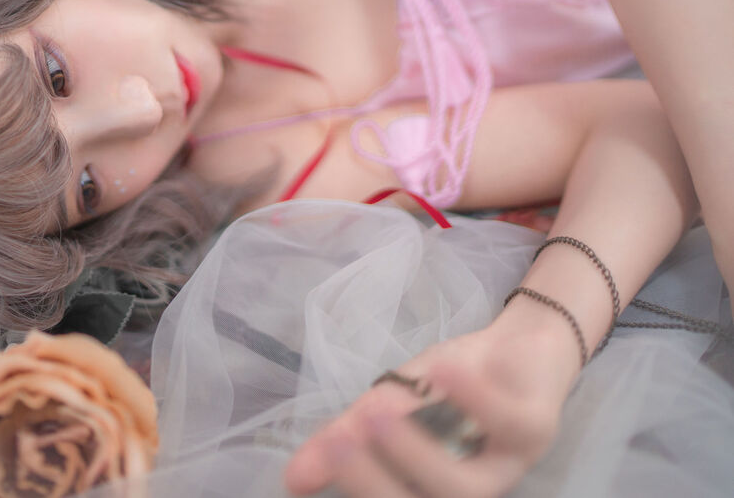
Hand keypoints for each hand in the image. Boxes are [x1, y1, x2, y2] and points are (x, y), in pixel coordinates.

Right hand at [284, 322, 577, 497]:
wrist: (518, 344)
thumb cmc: (455, 382)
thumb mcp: (389, 403)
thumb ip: (346, 437)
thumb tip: (292, 477)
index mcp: (432, 491)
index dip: (355, 488)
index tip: (306, 468)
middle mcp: (471, 491)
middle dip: (374, 483)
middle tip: (336, 444)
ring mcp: (507, 467)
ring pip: (465, 488)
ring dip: (417, 454)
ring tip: (377, 412)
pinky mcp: (536, 430)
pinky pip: (505, 423)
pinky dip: (472, 397)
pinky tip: (440, 370)